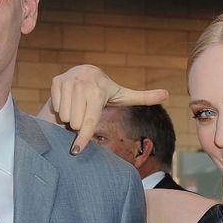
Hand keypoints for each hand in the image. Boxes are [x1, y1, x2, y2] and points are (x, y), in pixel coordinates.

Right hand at [46, 64, 167, 154]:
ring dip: (70, 116)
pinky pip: (56, 108)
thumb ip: (144, 97)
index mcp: (98, 92)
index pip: (88, 122)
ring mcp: (68, 82)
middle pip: (75, 123)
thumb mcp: (123, 95)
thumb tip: (167, 94)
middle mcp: (82, 85)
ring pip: (65, 116)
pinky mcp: (56, 81)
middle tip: (86, 111)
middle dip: (79, 123)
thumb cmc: (105, 90)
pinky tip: (68, 100)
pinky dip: (60, 109)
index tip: (76, 151)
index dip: (82, 139)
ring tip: (78, 105)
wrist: (84, 70)